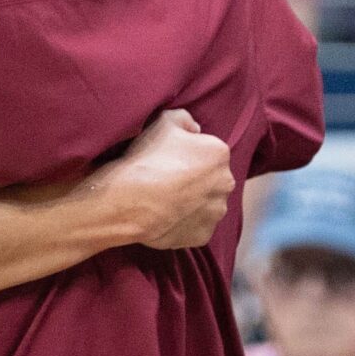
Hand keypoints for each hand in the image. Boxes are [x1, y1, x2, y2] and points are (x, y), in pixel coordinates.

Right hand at [101, 108, 235, 249]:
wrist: (129, 202)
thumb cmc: (146, 160)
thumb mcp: (162, 122)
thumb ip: (184, 119)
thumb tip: (195, 129)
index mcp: (219, 154)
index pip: (208, 152)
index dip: (188, 155)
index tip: (170, 160)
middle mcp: (225, 183)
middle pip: (212, 179)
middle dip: (196, 180)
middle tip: (168, 181)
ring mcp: (216, 212)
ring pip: (207, 204)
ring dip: (193, 202)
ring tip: (165, 201)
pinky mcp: (204, 236)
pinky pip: (196, 227)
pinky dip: (185, 223)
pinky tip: (165, 217)